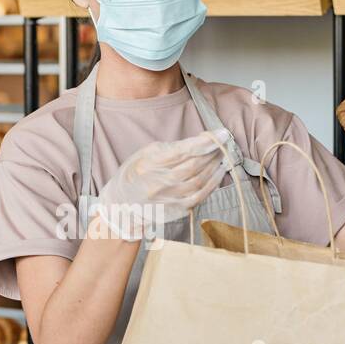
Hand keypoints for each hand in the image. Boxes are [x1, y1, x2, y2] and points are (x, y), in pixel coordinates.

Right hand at [92, 129, 229, 239]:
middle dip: (212, 151)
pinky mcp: (176, 210)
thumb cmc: (133, 175)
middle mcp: (159, 183)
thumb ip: (170, 148)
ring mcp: (168, 199)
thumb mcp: (145, 154)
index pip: (183, 151)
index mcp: (149, 165)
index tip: (221, 133)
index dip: (205, 142)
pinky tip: (219, 172)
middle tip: (223, 141)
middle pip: (194, 165)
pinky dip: (213, 183)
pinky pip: (200, 196)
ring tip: (222, 154)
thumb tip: (198, 142)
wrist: (121, 207)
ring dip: (214, 165)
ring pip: (199, 180)